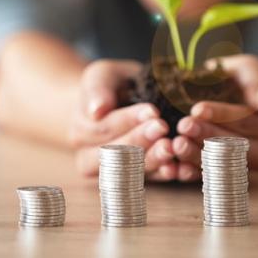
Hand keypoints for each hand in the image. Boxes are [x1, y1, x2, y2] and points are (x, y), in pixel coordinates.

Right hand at [69, 59, 176, 180]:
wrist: (118, 103)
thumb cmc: (110, 86)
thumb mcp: (101, 77)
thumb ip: (97, 90)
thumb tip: (97, 110)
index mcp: (80, 132)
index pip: (103, 129)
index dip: (127, 121)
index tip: (151, 110)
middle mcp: (90, 157)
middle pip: (114, 155)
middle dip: (140, 141)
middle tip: (162, 128)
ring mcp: (111, 172)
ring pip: (129, 172)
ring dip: (151, 161)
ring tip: (171, 148)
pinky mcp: (133, 179)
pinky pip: (146, 181)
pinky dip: (162, 175)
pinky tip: (177, 168)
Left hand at [172, 55, 257, 177]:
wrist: (240, 95)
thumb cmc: (245, 78)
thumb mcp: (251, 71)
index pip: (249, 119)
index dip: (222, 115)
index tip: (198, 109)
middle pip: (238, 144)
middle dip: (208, 136)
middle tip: (184, 125)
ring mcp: (251, 162)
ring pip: (226, 163)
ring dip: (199, 156)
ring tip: (177, 144)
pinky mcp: (232, 170)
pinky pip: (214, 176)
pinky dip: (194, 173)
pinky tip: (177, 168)